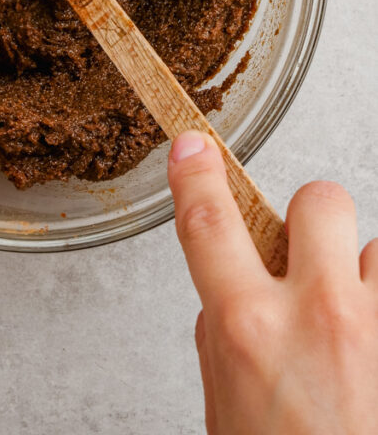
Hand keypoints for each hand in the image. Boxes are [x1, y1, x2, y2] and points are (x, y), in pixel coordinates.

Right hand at [168, 131, 377, 434]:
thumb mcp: (225, 407)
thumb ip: (223, 334)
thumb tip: (231, 288)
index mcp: (247, 330)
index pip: (208, 224)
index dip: (196, 174)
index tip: (193, 145)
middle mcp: (316, 314)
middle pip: (318, 197)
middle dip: (312, 220)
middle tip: (309, 262)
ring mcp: (376, 325)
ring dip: (364, 275)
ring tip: (359, 327)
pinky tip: (377, 340)